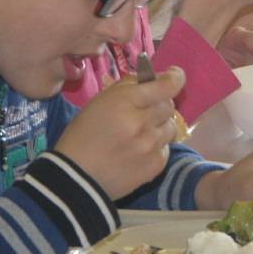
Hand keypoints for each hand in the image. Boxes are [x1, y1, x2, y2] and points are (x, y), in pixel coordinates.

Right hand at [57, 66, 184, 198]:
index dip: (175, 78)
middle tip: (143, 112)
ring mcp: (150, 145)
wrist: (77, 177)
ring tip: (140, 133)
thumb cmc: (84, 134)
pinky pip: (166, 148)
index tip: (174, 76)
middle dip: (159, 104)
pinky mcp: (156, 165)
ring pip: (170, 127)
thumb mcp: (99, 101)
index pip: (166, 86)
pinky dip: (156, 146)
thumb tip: (153, 78)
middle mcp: (142, 123)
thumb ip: (127, 86)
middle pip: (169, 105)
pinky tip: (138, 151)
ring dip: (159, 126)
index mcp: (125, 102)